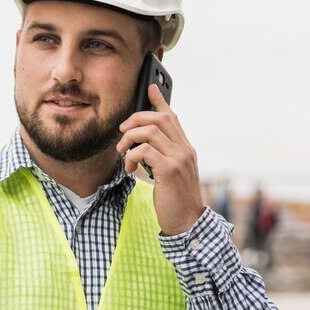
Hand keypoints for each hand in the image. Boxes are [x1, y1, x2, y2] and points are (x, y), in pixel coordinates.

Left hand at [116, 83, 204, 234]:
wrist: (187, 221)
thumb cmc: (175, 198)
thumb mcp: (170, 172)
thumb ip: (162, 156)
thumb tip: (142, 146)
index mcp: (185, 148)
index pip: (173, 117)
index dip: (160, 101)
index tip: (150, 87)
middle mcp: (184, 149)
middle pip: (159, 118)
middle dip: (135, 119)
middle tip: (122, 132)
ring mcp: (178, 159)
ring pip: (149, 131)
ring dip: (129, 139)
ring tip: (122, 152)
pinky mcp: (169, 170)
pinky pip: (144, 151)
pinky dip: (131, 156)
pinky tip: (128, 168)